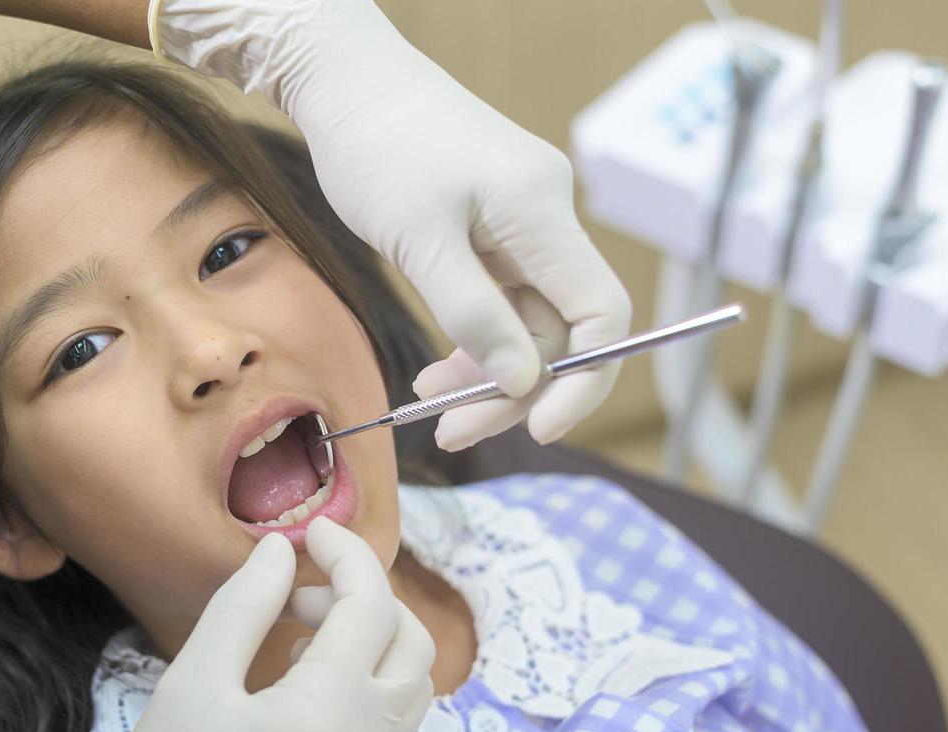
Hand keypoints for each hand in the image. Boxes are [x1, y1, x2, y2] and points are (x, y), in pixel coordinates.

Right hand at [31, 518, 433, 731]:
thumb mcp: (192, 681)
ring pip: (413, 689)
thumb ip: (245, 606)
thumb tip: (283, 549)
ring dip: (374, 644)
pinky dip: (370, 687)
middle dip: (365, 598)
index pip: (371, 607)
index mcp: (326, 713)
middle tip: (297, 592)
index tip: (306, 531)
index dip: (346, 554)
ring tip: (299, 638)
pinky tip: (306, 688)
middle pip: (412, 644)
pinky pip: (394, 730)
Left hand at [156, 0, 631, 447]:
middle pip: (560, 330)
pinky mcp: (491, 231)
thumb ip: (472, 312)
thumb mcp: (418, 238)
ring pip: (525, 324)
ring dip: (487, 373)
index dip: (584, 379)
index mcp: (541, 212)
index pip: (602, 313)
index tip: (538, 428)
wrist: (345, 82)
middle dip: (514, 389)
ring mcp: (520, 225)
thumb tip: (523, 380)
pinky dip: (473, 341)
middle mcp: (545, 218)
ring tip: (432, 406)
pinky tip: (436, 369)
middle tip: (454, 432)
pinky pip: (498, 304)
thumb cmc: (377, 145)